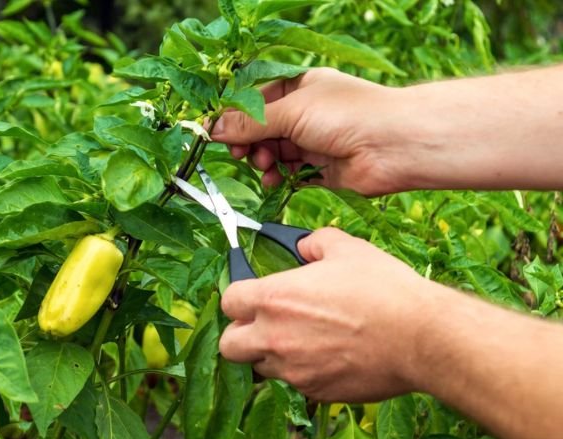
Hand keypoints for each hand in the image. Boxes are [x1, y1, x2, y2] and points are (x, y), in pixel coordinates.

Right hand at [211, 68, 410, 195]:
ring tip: (265, 165)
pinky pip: (288, 174)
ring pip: (272, 153)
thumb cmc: (347, 114)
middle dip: (248, 142)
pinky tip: (273, 181)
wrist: (394, 145)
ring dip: (262, 161)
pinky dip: (277, 178)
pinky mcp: (319, 169)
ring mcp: (312, 142)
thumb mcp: (290, 111)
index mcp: (298, 87)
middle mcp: (305, 113)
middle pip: (261, 129)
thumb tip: (213, 128)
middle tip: (238, 153)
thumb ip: (250, 123)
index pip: (256, 100)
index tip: (216, 133)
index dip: (235, 117)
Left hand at [218, 228, 436, 401]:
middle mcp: (274, 338)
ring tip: (303, 340)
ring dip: (273, 354)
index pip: (228, 301)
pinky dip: (304, 372)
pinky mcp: (316, 391)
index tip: (252, 295)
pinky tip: (330, 356)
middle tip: (263, 324)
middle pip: (229, 345)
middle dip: (240, 334)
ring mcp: (294, 370)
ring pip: (262, 367)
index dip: (239, 297)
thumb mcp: (346, 249)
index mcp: (274, 299)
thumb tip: (304, 246)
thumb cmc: (383, 290)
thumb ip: (314, 243)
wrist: (420, 338)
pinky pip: (297, 383)